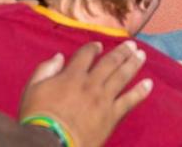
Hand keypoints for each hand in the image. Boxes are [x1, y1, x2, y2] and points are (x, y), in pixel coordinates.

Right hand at [19, 41, 151, 146]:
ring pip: (122, 76)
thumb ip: (45, 69)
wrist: (51, 143)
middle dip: (122, 52)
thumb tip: (59, 56)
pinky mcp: (112, 116)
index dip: (93, 48)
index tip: (99, 45)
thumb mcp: (32, 89)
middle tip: (131, 45)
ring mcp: (104, 99)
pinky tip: (149, 84)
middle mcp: (91, 83)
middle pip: (110, 62)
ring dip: (133, 64)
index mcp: (72, 75)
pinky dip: (140, 92)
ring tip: (141, 55)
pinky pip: (130, 101)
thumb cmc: (37, 118)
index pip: (86, 55)